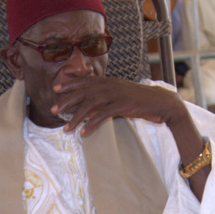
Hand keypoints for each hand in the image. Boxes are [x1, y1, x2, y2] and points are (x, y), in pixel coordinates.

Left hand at [53, 75, 190, 137]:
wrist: (161, 102)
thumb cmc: (140, 99)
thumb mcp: (121, 93)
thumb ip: (106, 95)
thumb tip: (90, 104)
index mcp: (109, 81)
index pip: (85, 80)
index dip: (70, 83)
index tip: (56, 88)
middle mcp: (110, 85)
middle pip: (83, 92)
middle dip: (66, 101)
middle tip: (53, 110)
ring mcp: (116, 94)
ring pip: (90, 104)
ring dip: (76, 117)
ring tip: (66, 129)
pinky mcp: (123, 106)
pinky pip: (103, 115)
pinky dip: (92, 124)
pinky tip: (84, 133)